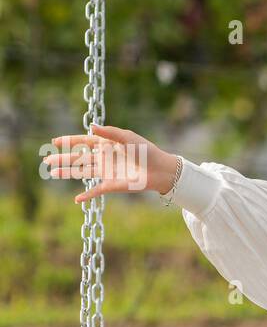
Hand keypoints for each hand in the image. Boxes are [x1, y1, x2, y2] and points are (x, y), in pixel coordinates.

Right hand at [43, 124, 178, 202]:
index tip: (54, 141)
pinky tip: (76, 199)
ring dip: (67, 173)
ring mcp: (107, 171)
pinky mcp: (112, 185)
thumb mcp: (128, 138)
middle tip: (46, 160)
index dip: (69, 141)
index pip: (83, 142)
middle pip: (78, 158)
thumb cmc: (146, 151)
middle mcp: (104, 158)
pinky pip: (96, 190)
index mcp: (107, 144)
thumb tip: (91, 127)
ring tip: (52, 173)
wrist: (160, 170)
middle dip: (62, 159)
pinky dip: (87, 195)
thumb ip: (110, 133)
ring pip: (82, 172)